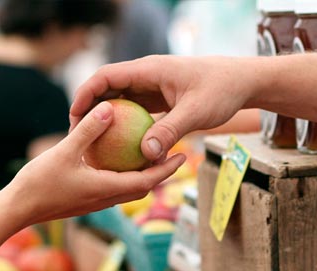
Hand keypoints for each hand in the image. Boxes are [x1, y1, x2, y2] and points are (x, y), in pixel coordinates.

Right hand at [9, 101, 185, 226]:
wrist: (18, 210)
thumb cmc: (39, 183)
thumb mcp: (64, 151)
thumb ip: (88, 130)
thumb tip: (109, 108)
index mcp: (107, 189)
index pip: (147, 181)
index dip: (167, 169)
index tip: (183, 156)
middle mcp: (106, 198)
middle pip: (143, 186)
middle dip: (161, 172)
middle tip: (175, 153)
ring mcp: (96, 201)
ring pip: (128, 188)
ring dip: (143, 174)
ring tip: (152, 154)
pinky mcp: (85, 200)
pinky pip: (112, 186)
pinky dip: (123, 174)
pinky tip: (117, 159)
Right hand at [69, 55, 255, 161]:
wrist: (242, 82)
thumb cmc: (222, 91)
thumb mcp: (196, 113)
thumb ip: (170, 131)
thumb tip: (146, 155)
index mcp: (149, 70)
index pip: (106, 76)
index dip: (86, 94)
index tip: (74, 116)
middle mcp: (147, 76)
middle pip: (108, 89)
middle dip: (90, 110)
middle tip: (77, 136)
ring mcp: (153, 87)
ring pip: (120, 101)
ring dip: (106, 120)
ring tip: (93, 144)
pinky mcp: (160, 99)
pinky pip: (136, 112)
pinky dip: (126, 127)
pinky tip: (121, 149)